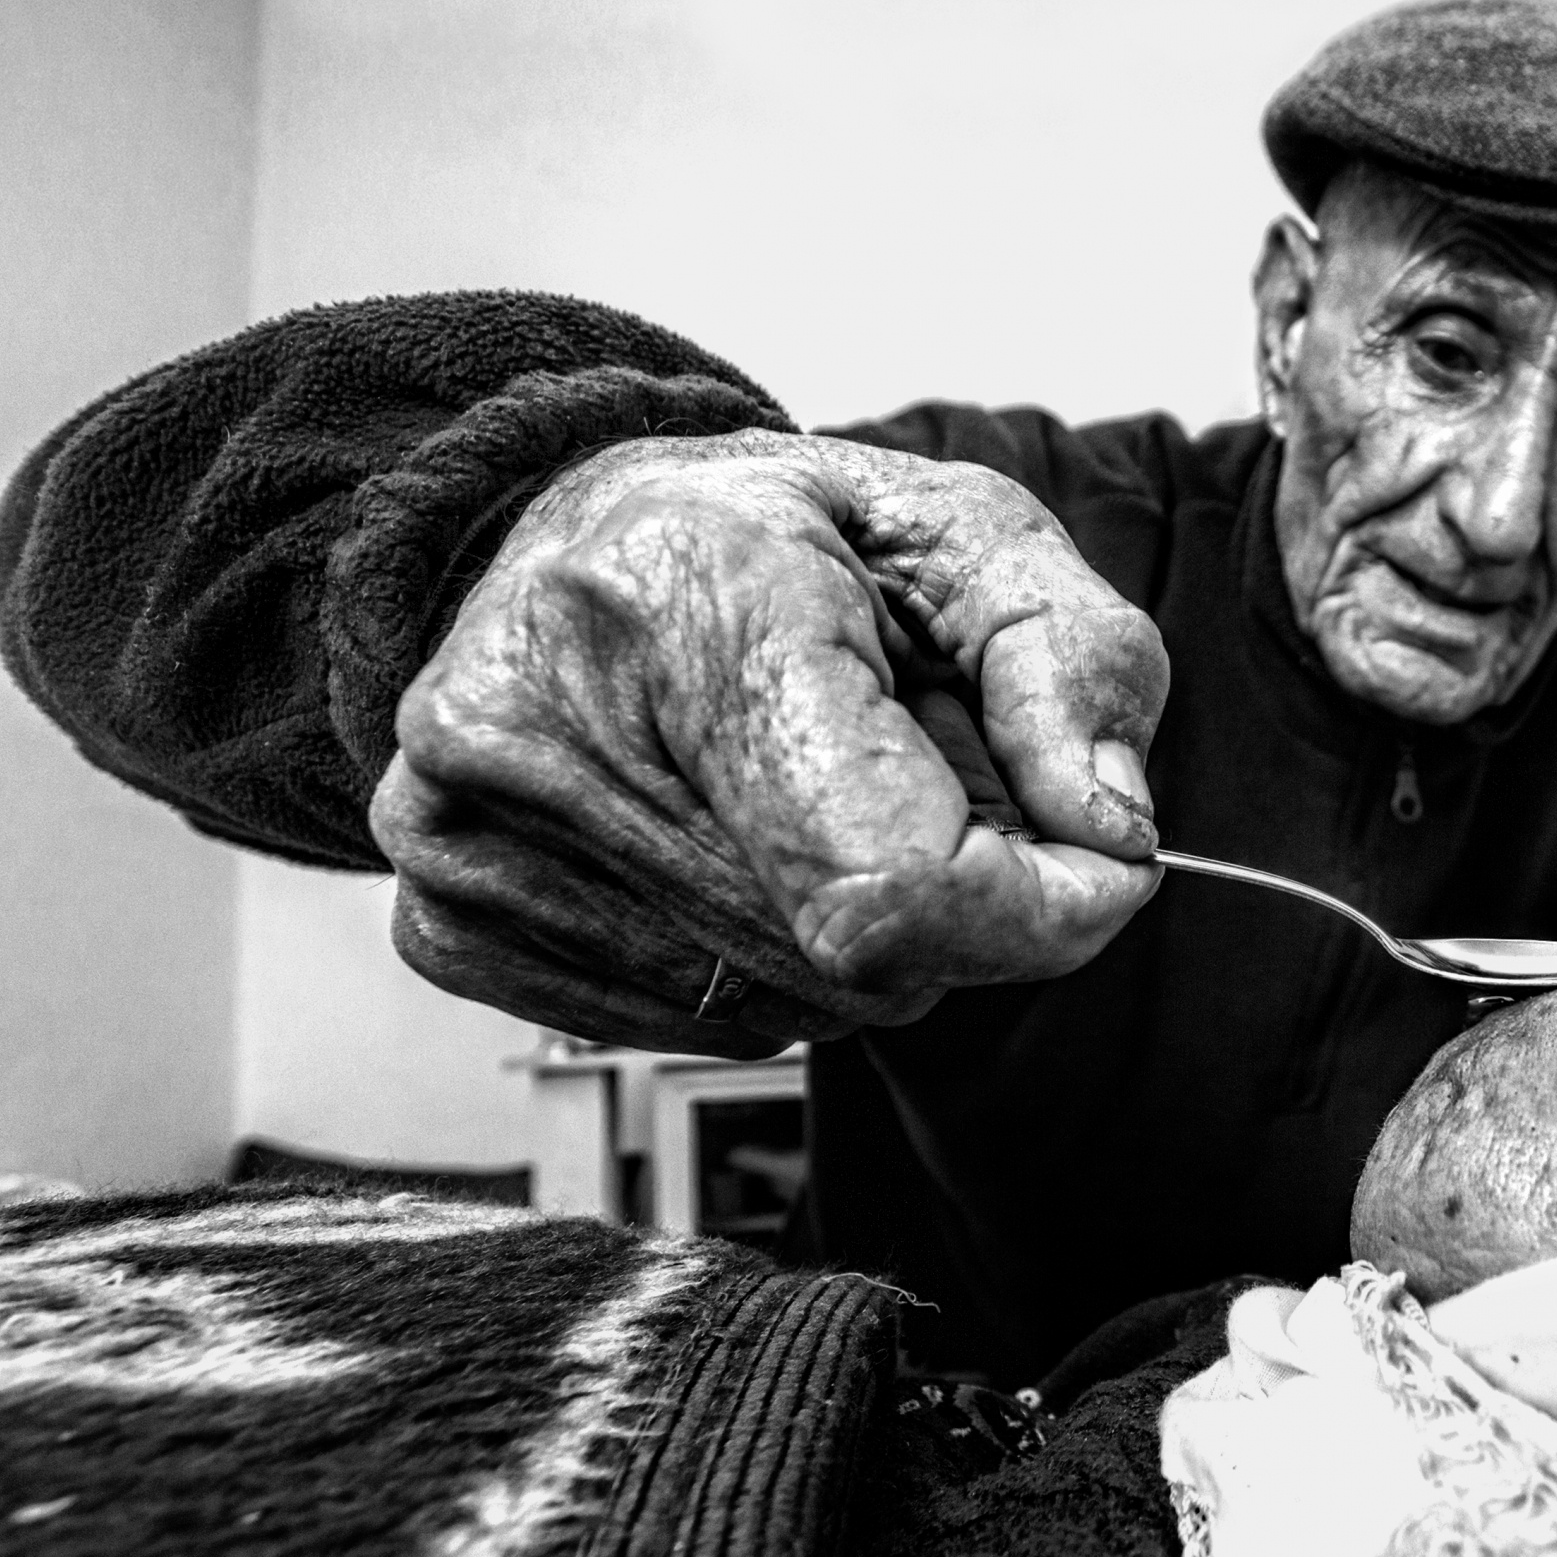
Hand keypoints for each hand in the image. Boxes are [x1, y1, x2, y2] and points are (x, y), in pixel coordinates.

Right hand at [368, 430, 1167, 1054]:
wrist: (569, 529)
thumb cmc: (780, 532)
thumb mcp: (967, 532)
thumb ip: (1078, 661)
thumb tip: (1111, 831)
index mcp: (684, 600)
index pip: (890, 881)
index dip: (1036, 909)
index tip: (1090, 859)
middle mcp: (539, 727)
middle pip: (858, 959)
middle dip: (955, 893)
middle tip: (916, 773)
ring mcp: (469, 835)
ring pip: (792, 1007)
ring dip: (858, 925)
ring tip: (803, 786)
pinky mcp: (445, 916)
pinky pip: (696, 1027)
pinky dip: (760, 954)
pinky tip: (723, 835)